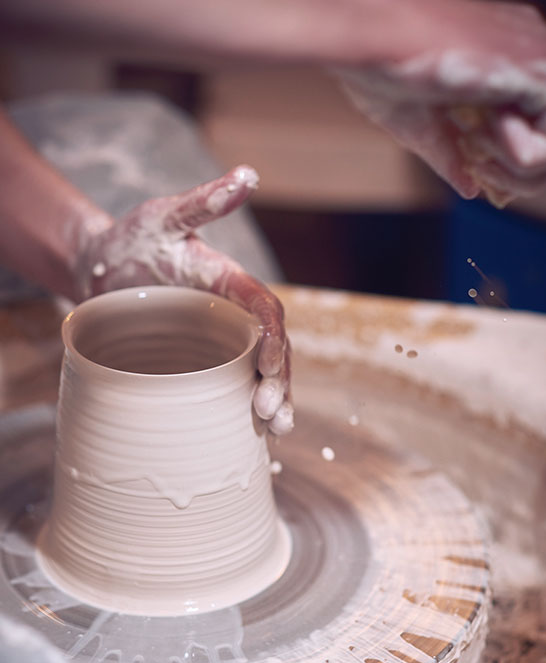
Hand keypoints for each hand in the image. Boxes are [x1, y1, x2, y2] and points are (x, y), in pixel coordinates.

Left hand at [72, 165, 291, 434]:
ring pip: (258, 374)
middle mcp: (233, 316)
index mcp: (231, 284)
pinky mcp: (200, 363)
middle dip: (278, 384)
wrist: (98, 268)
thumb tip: (249, 175)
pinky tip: (254, 435)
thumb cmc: (131, 240)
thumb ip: (205, 203)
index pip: (266, 313)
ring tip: (276, 432)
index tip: (270, 368)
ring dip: (273, 402)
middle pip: (271, 351)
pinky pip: (230, 387)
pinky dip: (244, 410)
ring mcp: (218, 342)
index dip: (274, 340)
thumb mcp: (164, 218)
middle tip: (268, 415)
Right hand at [336, 1, 545, 205]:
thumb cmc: (378, 66)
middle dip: (525, 173)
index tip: (472, 159)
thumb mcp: (419, 125)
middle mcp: (534, 52)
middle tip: (478, 160)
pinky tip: (482, 129)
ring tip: (477, 142)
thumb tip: (470, 187)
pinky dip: (519, 155)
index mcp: (509, 59)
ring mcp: (541, 56)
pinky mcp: (538, 68)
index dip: (516, 163)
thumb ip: (451, 154)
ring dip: (522, 167)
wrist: (366, 36)